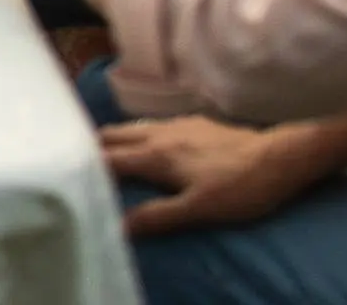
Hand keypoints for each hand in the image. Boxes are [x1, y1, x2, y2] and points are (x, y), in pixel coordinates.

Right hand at [100, 117, 346, 236]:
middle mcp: (160, 134)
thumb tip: (118, 225)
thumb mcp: (199, 209)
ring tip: (104, 152)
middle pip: (115, 135)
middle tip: (76, 161)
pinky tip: (146, 144)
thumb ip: (158, 216)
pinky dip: (137, 134)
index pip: (110, 158)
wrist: (281, 157)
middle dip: (93, 146)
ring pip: (134, 127)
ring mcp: (178, 124)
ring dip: (116, 138)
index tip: (65, 172)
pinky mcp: (196, 122)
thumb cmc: (240, 188)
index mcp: (156, 155)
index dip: (87, 165)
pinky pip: (153, 125)